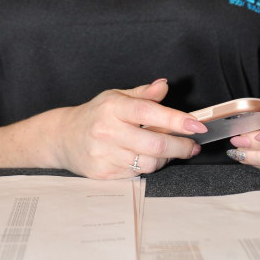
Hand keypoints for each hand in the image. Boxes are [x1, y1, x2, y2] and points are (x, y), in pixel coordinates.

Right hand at [55, 78, 206, 178]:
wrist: (62, 137)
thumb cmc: (95, 115)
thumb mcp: (116, 97)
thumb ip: (143, 94)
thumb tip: (164, 85)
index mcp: (113, 107)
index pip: (149, 112)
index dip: (176, 120)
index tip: (197, 125)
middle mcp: (107, 130)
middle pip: (155, 144)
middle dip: (181, 147)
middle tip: (192, 145)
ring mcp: (104, 154)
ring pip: (149, 163)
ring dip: (166, 159)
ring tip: (168, 151)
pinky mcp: (103, 173)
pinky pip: (136, 174)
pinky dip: (147, 166)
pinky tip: (146, 157)